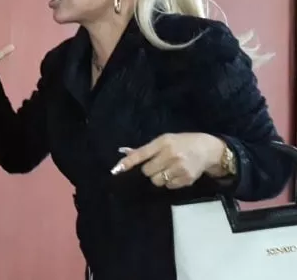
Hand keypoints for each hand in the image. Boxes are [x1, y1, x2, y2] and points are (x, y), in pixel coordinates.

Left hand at [110, 133, 225, 188]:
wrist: (209, 149)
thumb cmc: (182, 142)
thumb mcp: (165, 140)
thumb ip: (146, 149)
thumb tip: (125, 153)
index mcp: (163, 142)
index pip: (141, 153)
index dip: (128, 162)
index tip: (116, 169)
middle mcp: (171, 155)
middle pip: (147, 171)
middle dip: (149, 170)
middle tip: (158, 164)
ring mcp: (179, 168)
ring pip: (157, 181)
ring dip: (159, 177)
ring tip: (168, 169)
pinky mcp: (187, 179)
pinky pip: (169, 186)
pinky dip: (170, 182)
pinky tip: (177, 174)